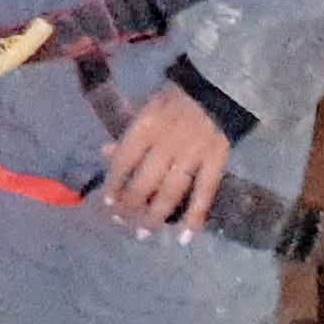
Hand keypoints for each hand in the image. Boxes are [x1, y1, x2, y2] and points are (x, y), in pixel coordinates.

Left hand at [99, 85, 231, 235]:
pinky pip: (204, 193)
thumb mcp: (146, 106)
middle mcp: (168, 142)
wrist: (219, 86)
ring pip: (171, 192)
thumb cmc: (176, 96)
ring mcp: (193, 153)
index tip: (108, 202)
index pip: (124, 161)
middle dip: (130, 206)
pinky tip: (184, 238)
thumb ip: (128, 133)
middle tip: (121, 222)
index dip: (114, 184)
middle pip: (145, 182)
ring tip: (143, 234)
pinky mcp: (216, 161)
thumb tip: (105, 154)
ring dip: (155, 217)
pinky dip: (195, 217)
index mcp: (147, 125)